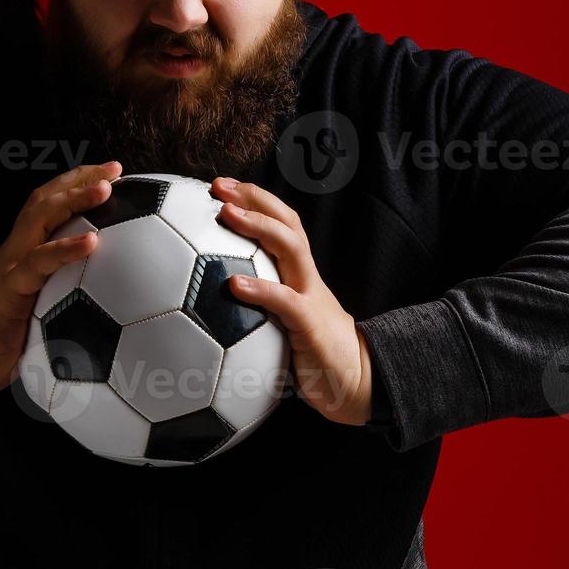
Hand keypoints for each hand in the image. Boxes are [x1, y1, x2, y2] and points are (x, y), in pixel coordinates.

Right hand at [0, 161, 122, 401]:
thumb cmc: (1, 339)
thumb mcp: (38, 310)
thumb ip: (62, 296)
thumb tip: (108, 306)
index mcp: (23, 251)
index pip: (47, 205)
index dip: (75, 183)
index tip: (110, 173)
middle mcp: (16, 250)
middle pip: (45, 199)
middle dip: (80, 178)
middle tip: (114, 168)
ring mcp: (11, 265)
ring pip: (40, 219)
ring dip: (74, 200)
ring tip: (105, 190)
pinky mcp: (10, 288)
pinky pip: (39, 262)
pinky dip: (66, 248)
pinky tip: (92, 242)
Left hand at [211, 177, 373, 425]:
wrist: (357, 382)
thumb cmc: (313, 351)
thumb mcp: (283, 320)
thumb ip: (258, 304)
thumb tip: (211, 299)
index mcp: (299, 273)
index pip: (282, 223)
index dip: (255, 199)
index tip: (221, 186)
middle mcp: (305, 277)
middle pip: (286, 222)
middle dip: (254, 198)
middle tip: (219, 186)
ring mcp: (310, 297)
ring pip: (290, 248)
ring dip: (257, 226)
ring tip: (226, 214)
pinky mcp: (310, 325)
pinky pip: (285, 301)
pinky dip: (260, 289)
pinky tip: (234, 284)